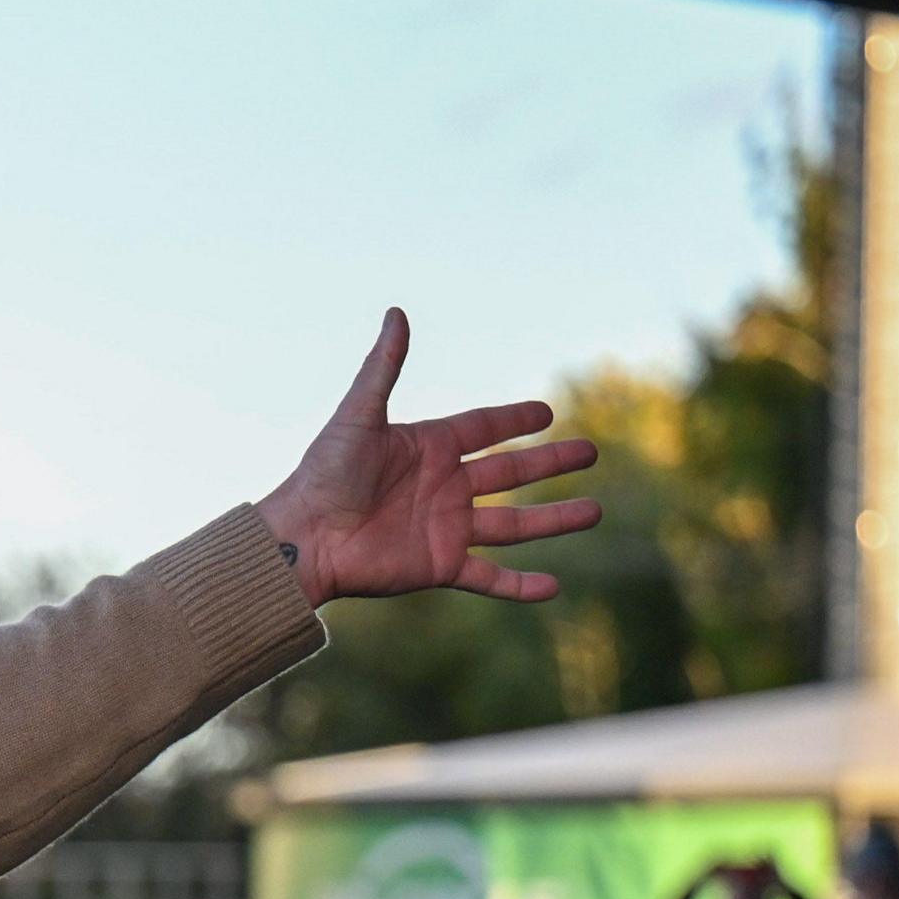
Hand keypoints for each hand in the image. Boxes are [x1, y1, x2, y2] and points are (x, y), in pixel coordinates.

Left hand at [257, 310, 599, 607]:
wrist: (304, 538)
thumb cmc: (324, 474)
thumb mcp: (358, 415)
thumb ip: (384, 367)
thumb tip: (396, 312)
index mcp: (429, 447)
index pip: (484, 427)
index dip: (515, 419)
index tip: (546, 413)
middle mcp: (444, 487)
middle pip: (511, 471)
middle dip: (551, 463)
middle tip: (590, 452)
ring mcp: (446, 527)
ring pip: (514, 523)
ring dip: (554, 519)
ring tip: (595, 511)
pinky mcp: (440, 565)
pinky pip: (490, 577)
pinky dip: (521, 586)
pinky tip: (554, 587)